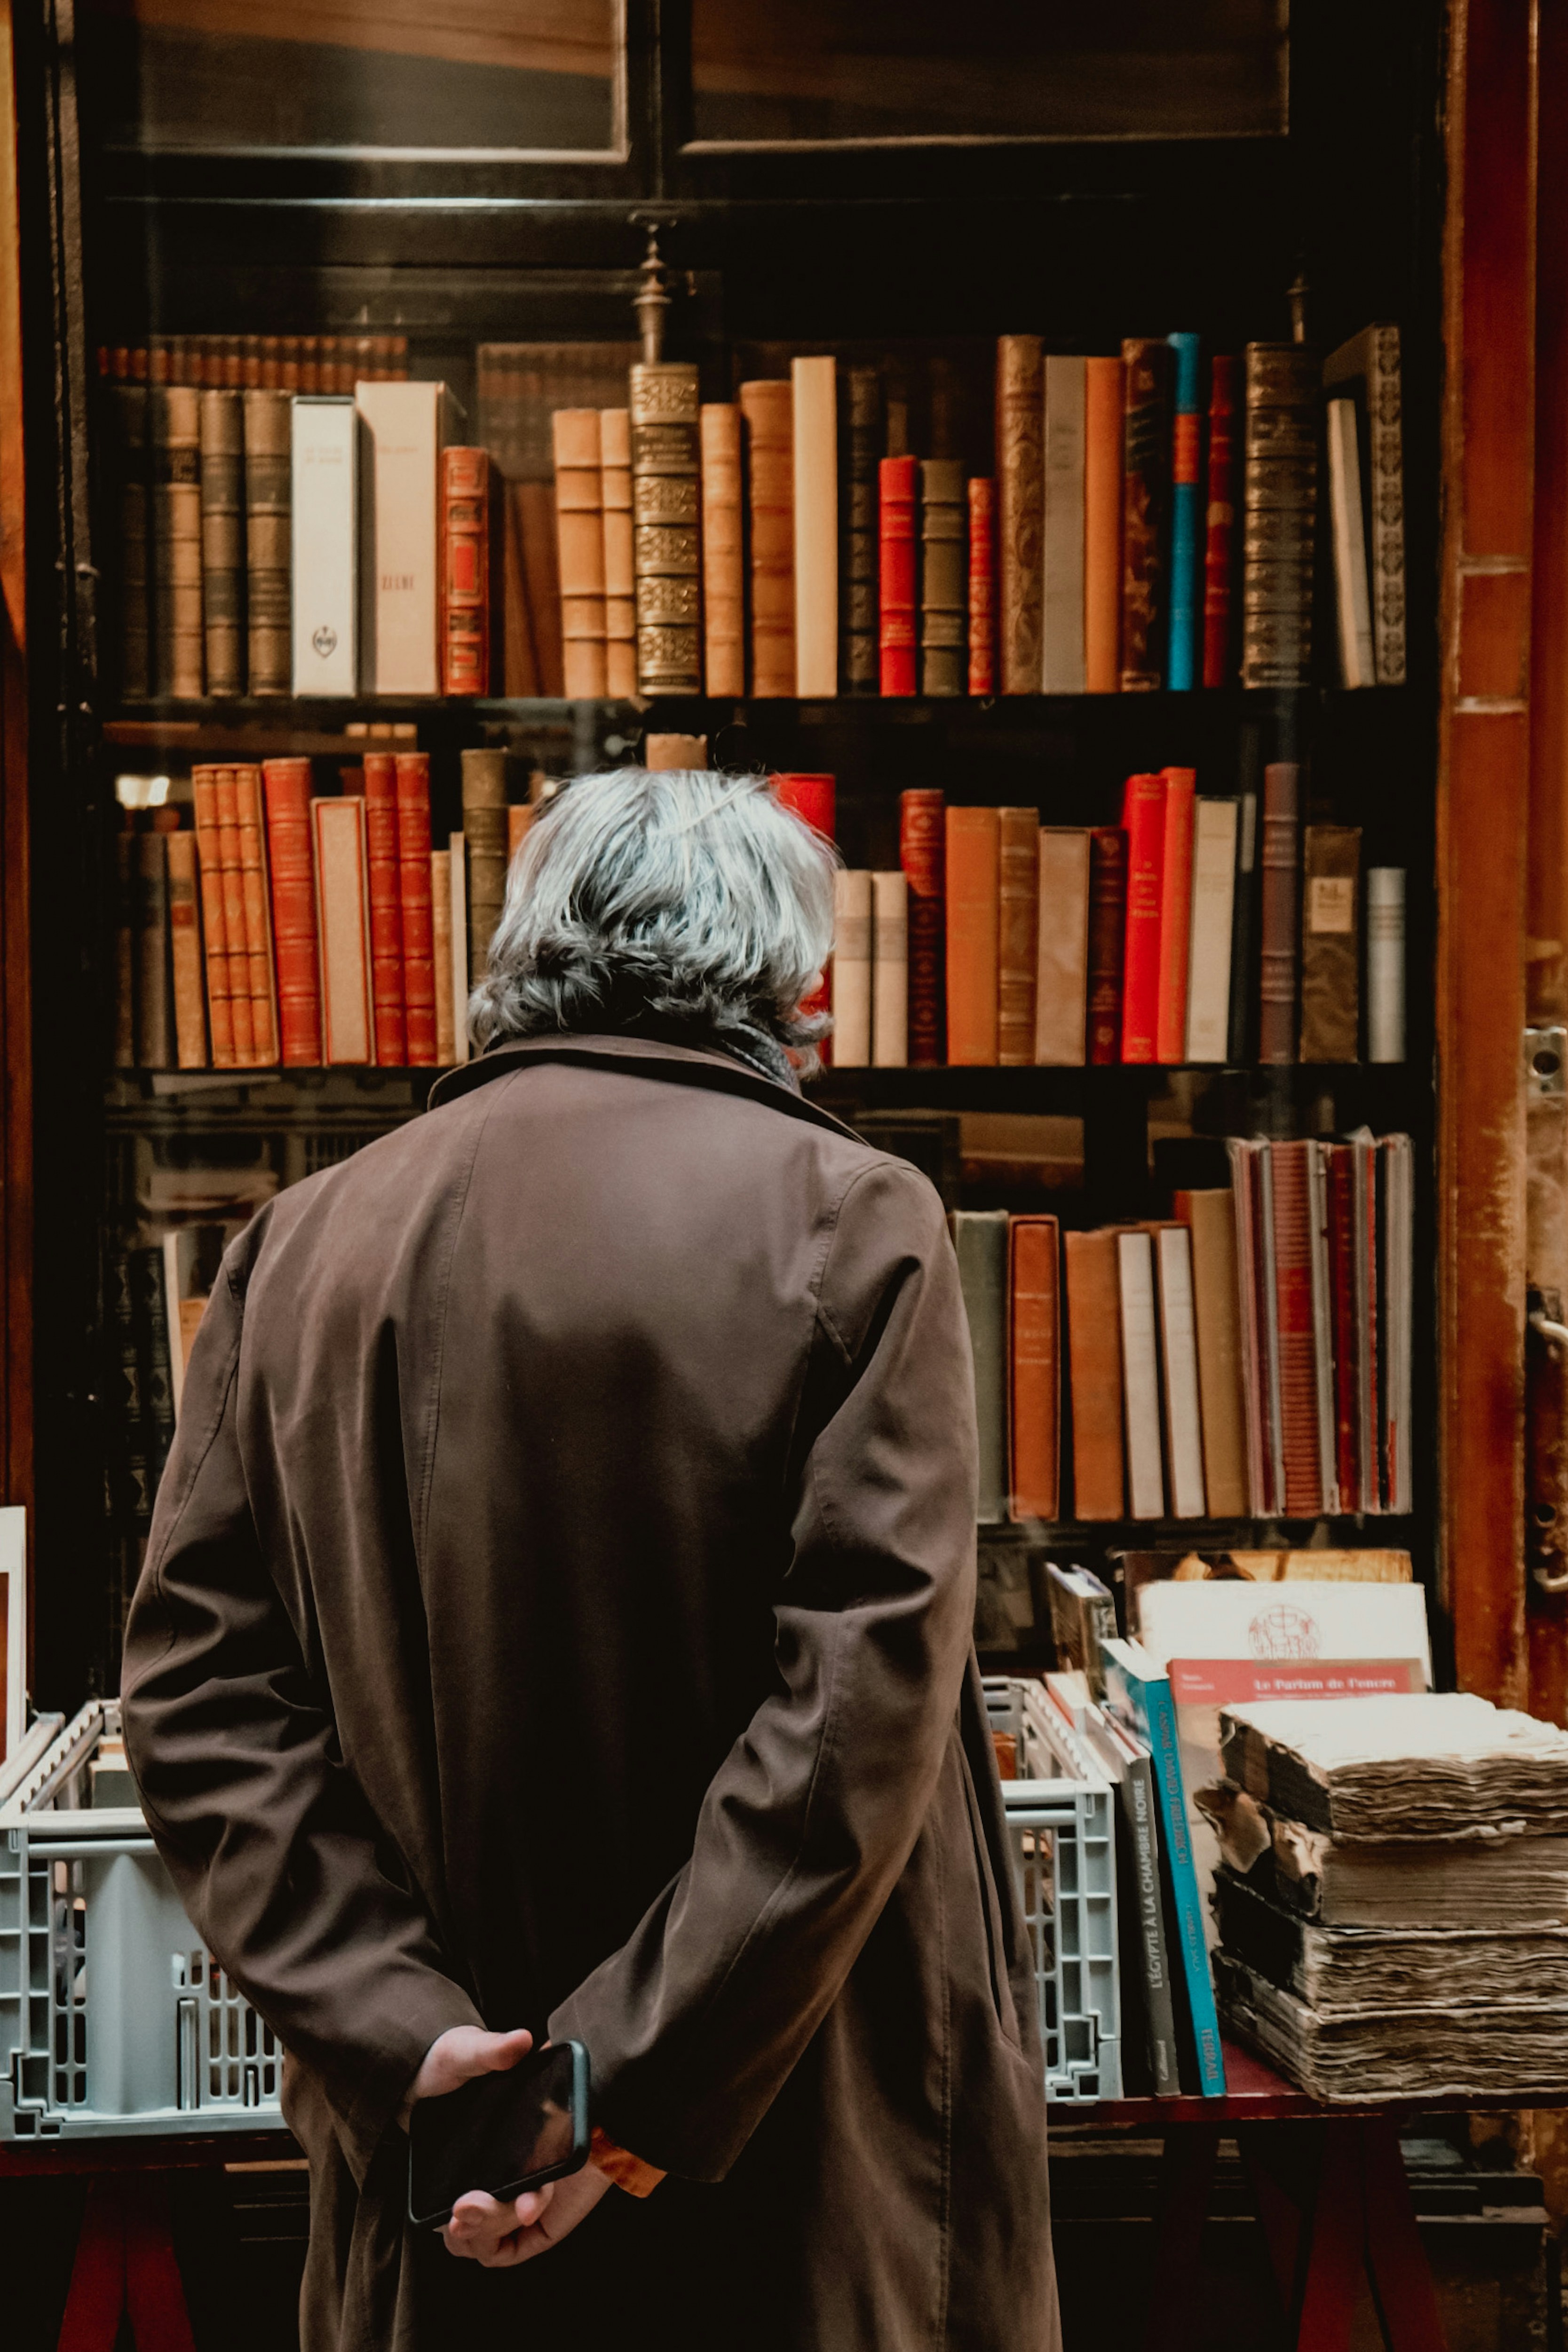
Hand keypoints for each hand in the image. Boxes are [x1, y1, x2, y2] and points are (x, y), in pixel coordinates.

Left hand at [401, 2024, 613, 2267]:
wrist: (413, 2072)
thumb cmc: (446, 2057)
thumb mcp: (466, 2049)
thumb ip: (492, 2049)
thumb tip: (521, 2040)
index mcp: (531, 2130)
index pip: (545, 2175)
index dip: (538, 2196)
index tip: (527, 2208)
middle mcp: (519, 2159)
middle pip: (518, 2209)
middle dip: (496, 2218)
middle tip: (463, 2210)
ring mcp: (495, 2177)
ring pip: (499, 2229)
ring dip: (479, 2232)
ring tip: (453, 2220)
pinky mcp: (471, 2187)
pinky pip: (477, 2231)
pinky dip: (465, 2236)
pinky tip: (446, 2222)